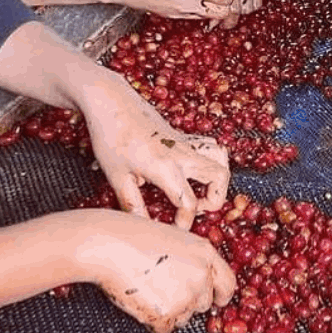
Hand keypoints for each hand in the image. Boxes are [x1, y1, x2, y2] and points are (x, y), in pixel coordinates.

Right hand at [73, 209, 235, 332]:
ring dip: (169, 312)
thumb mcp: (173, 238)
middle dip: (187, 303)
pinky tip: (142, 301)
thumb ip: (190, 260)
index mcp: (205, 253)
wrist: (109, 245)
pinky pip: (165, 330)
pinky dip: (153, 322)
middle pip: (204, 304)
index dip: (220, 296)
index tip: (216, 301)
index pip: (228, 284)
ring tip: (148, 289)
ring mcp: (186, 295)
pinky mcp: (167, 313)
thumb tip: (196, 280)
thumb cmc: (133, 238)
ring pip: (184, 318)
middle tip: (164, 290)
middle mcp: (201, 275)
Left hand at [79, 76, 230, 227]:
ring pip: (221, 157)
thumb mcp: (117, 176)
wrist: (110, 101)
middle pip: (219, 177)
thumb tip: (144, 227)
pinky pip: (209, 146)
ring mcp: (185, 142)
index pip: (189, 203)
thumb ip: (133, 205)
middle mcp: (183, 153)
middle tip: (193, 209)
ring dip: (218, 178)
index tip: (173, 231)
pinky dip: (211, 161)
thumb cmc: (110, 137)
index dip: (184, 223)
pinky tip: (192, 172)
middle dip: (214, 200)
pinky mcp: (183, 135)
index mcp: (166, 167)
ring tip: (200, 190)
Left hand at [192, 0, 262, 29]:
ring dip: (246, 9)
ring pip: (255, 1)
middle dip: (235, 18)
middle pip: (245, 7)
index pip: (231, 7)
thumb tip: (210, 21)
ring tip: (235, 10)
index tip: (217, 25)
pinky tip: (243, 0)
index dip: (225, 20)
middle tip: (225, 20)